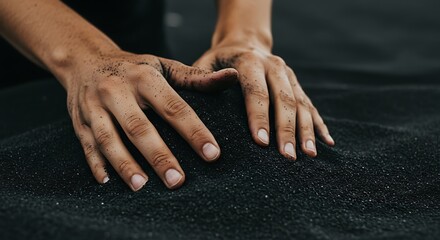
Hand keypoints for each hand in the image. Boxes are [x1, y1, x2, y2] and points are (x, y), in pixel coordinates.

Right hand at [65, 50, 237, 190]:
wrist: (86, 60)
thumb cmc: (135, 68)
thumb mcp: (164, 66)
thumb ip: (197, 77)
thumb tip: (233, 77)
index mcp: (144, 78)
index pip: (173, 107)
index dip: (193, 131)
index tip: (212, 154)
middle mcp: (116, 91)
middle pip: (138, 127)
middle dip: (158, 155)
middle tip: (177, 181)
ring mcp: (94, 107)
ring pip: (108, 138)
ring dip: (124, 164)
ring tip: (141, 187)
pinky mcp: (78, 121)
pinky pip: (86, 145)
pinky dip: (96, 164)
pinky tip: (107, 183)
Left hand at [194, 41, 333, 159]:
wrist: (244, 43)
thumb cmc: (219, 60)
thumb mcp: (205, 63)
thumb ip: (206, 77)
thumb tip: (212, 88)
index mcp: (250, 62)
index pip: (257, 92)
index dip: (259, 117)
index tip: (261, 142)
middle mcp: (275, 67)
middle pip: (285, 101)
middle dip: (287, 130)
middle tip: (288, 157)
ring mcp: (289, 75)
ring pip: (302, 104)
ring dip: (306, 130)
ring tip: (310, 155)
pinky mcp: (297, 84)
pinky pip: (311, 105)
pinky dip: (319, 124)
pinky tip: (326, 142)